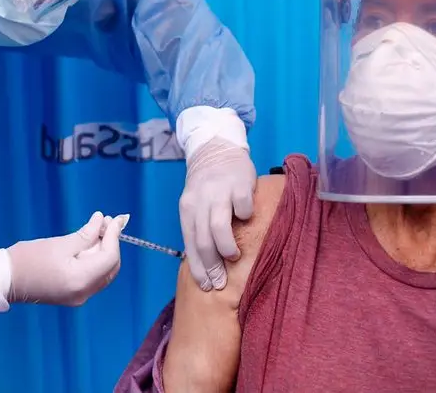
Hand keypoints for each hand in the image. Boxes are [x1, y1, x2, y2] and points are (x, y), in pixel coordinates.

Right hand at [5, 211, 127, 305]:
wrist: (4, 280)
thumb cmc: (28, 259)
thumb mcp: (60, 244)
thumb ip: (86, 234)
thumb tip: (102, 221)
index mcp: (81, 280)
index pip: (110, 257)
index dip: (114, 236)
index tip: (114, 219)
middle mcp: (84, 293)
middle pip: (110, 267)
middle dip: (111, 244)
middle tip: (106, 222)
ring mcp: (78, 297)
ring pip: (103, 273)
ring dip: (103, 251)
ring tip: (98, 230)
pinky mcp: (72, 296)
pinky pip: (92, 278)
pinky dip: (94, 261)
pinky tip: (89, 245)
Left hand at [179, 137, 255, 290]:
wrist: (217, 149)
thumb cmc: (208, 187)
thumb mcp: (197, 206)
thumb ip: (200, 229)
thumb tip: (207, 265)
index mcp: (188, 210)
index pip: (190, 245)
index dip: (198, 269)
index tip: (207, 287)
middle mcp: (200, 202)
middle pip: (202, 241)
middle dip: (212, 266)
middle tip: (222, 282)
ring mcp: (219, 192)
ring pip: (218, 227)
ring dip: (226, 248)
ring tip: (234, 257)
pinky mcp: (238, 184)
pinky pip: (242, 208)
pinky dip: (246, 217)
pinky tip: (248, 219)